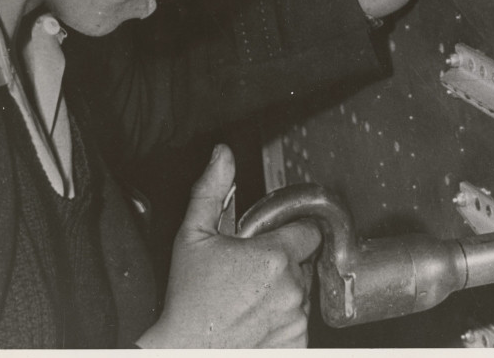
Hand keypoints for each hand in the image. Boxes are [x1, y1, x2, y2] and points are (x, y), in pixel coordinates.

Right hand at [136, 145, 319, 347]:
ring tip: (249, 299)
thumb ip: (211, 191)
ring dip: (284, 292)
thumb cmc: (187, 302)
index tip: (274, 240)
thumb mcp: (192, 238)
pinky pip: (300, 324)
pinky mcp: (297, 344)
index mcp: (274, 256)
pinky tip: (256, 320)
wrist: (184, 353)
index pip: (309, 231)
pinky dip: (284, 321)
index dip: (292, 232)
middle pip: (305, 262)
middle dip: (285, 263)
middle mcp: (292, 287)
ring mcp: (296, 318)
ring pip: (303, 293)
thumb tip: (223, 156)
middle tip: (250, 273)